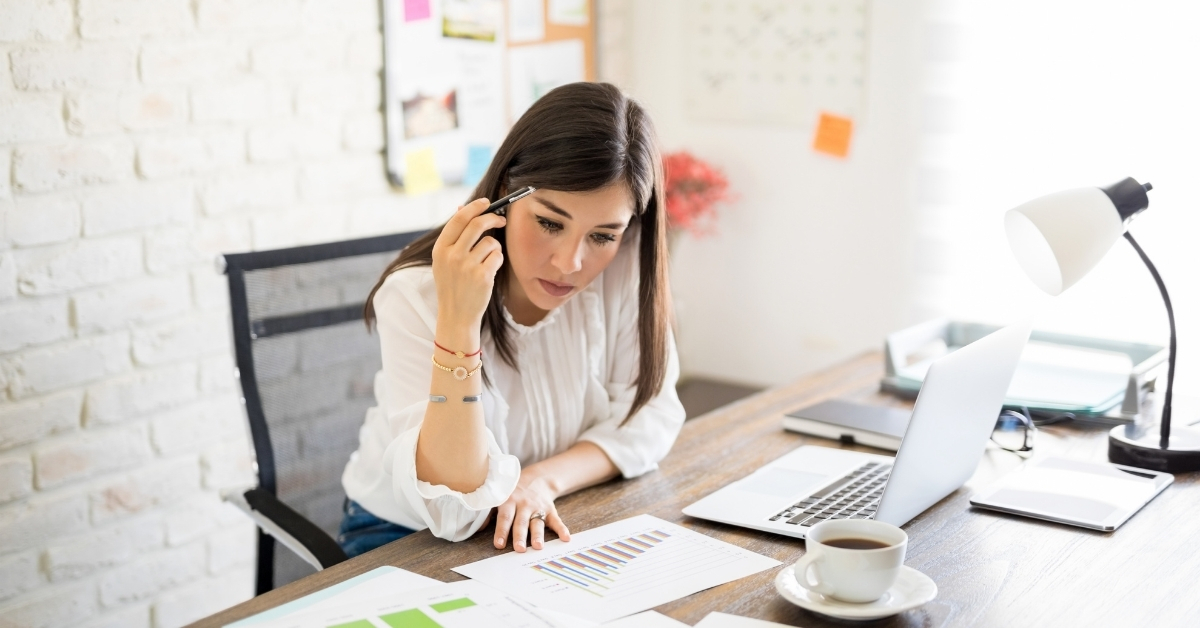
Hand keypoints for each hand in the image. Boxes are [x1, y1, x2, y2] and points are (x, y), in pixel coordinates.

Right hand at [432, 198, 506, 329]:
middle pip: (477, 224)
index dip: (474, 207)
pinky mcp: (483, 276)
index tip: (486, 202)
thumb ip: (454, 236)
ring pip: (491, 242)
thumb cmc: (453, 285)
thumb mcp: (444, 260)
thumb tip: (461, 207)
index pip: (458, 219)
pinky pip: (497, 256)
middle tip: (501, 220)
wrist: (456, 315)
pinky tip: (489, 272)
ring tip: (487, 261)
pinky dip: (497, 261)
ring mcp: (467, 266)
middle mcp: (452, 255)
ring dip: (494, 248)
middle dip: (493, 218)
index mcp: (440, 249)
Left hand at [494, 473, 570, 551]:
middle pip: (521, 522)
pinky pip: (556, 520)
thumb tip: (477, 527)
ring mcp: (538, 507)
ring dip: (538, 535)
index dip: (501, 531)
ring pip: (537, 522)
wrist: (537, 478)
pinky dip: (561, 529)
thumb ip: (489, 512)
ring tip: (538, 547)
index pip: (504, 517)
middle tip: (519, 549)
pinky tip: (565, 538)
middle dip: (520, 536)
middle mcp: (524, 504)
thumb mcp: (500, 497)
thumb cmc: (513, 491)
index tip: (499, 544)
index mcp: (509, 501)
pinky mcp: (550, 509)